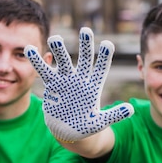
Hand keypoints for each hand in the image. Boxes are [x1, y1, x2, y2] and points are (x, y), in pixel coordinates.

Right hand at [25, 27, 133, 142]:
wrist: (68, 132)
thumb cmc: (86, 127)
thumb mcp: (100, 123)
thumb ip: (114, 116)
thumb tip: (130, 110)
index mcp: (93, 87)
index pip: (100, 70)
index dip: (104, 58)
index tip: (108, 44)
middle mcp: (80, 80)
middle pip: (84, 60)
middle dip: (85, 45)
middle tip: (86, 30)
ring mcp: (65, 81)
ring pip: (63, 63)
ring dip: (59, 51)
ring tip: (54, 38)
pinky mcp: (52, 85)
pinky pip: (45, 72)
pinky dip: (38, 62)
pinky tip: (31, 50)